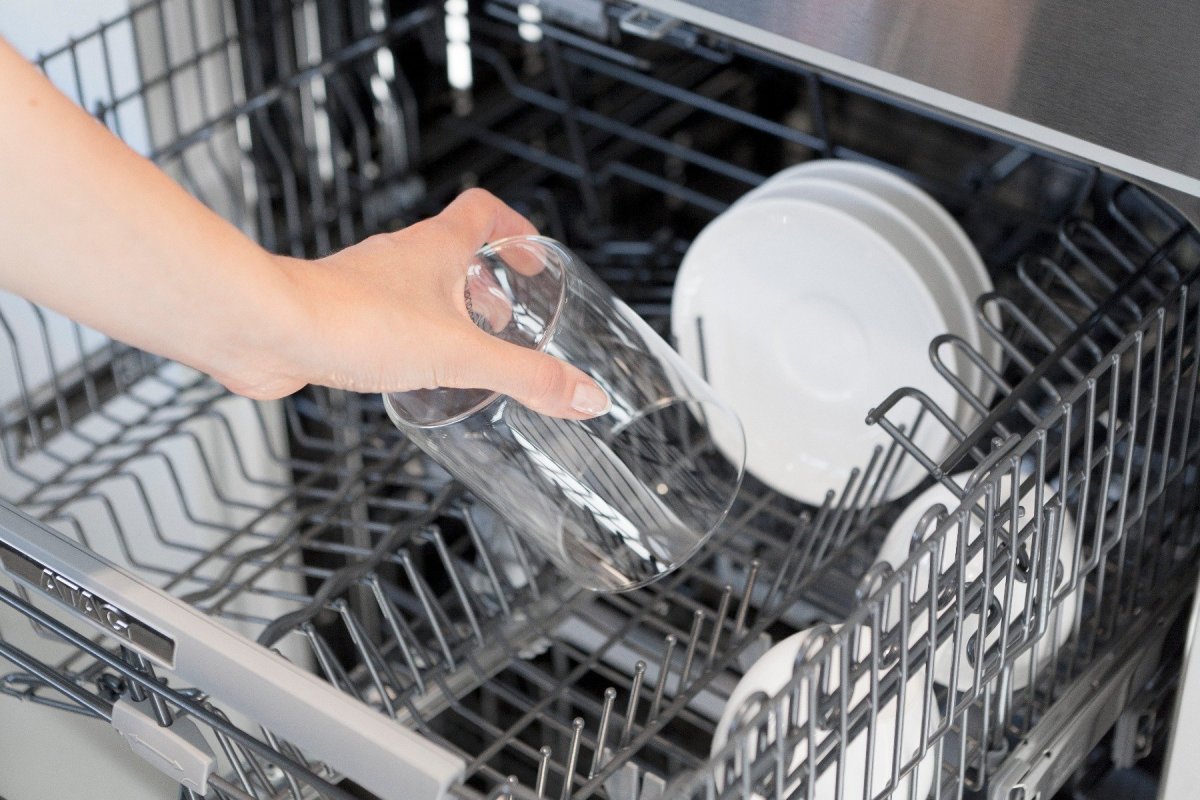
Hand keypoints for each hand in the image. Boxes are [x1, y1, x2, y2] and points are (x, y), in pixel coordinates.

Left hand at [232, 189, 610, 418]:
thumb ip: (526, 378)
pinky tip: (412, 375)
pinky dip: (408, 339)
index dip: (514, 226)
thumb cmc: (354, 322)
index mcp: (434, 247)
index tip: (533, 255)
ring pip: (416, 289)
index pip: (483, 211)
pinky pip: (384, 320)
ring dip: (447, 313)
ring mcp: (365, 285)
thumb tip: (585, 397)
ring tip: (467, 353)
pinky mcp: (337, 317)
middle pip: (453, 253)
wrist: (267, 330)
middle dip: (487, 284)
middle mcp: (398, 257)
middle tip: (508, 319)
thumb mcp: (461, 355)